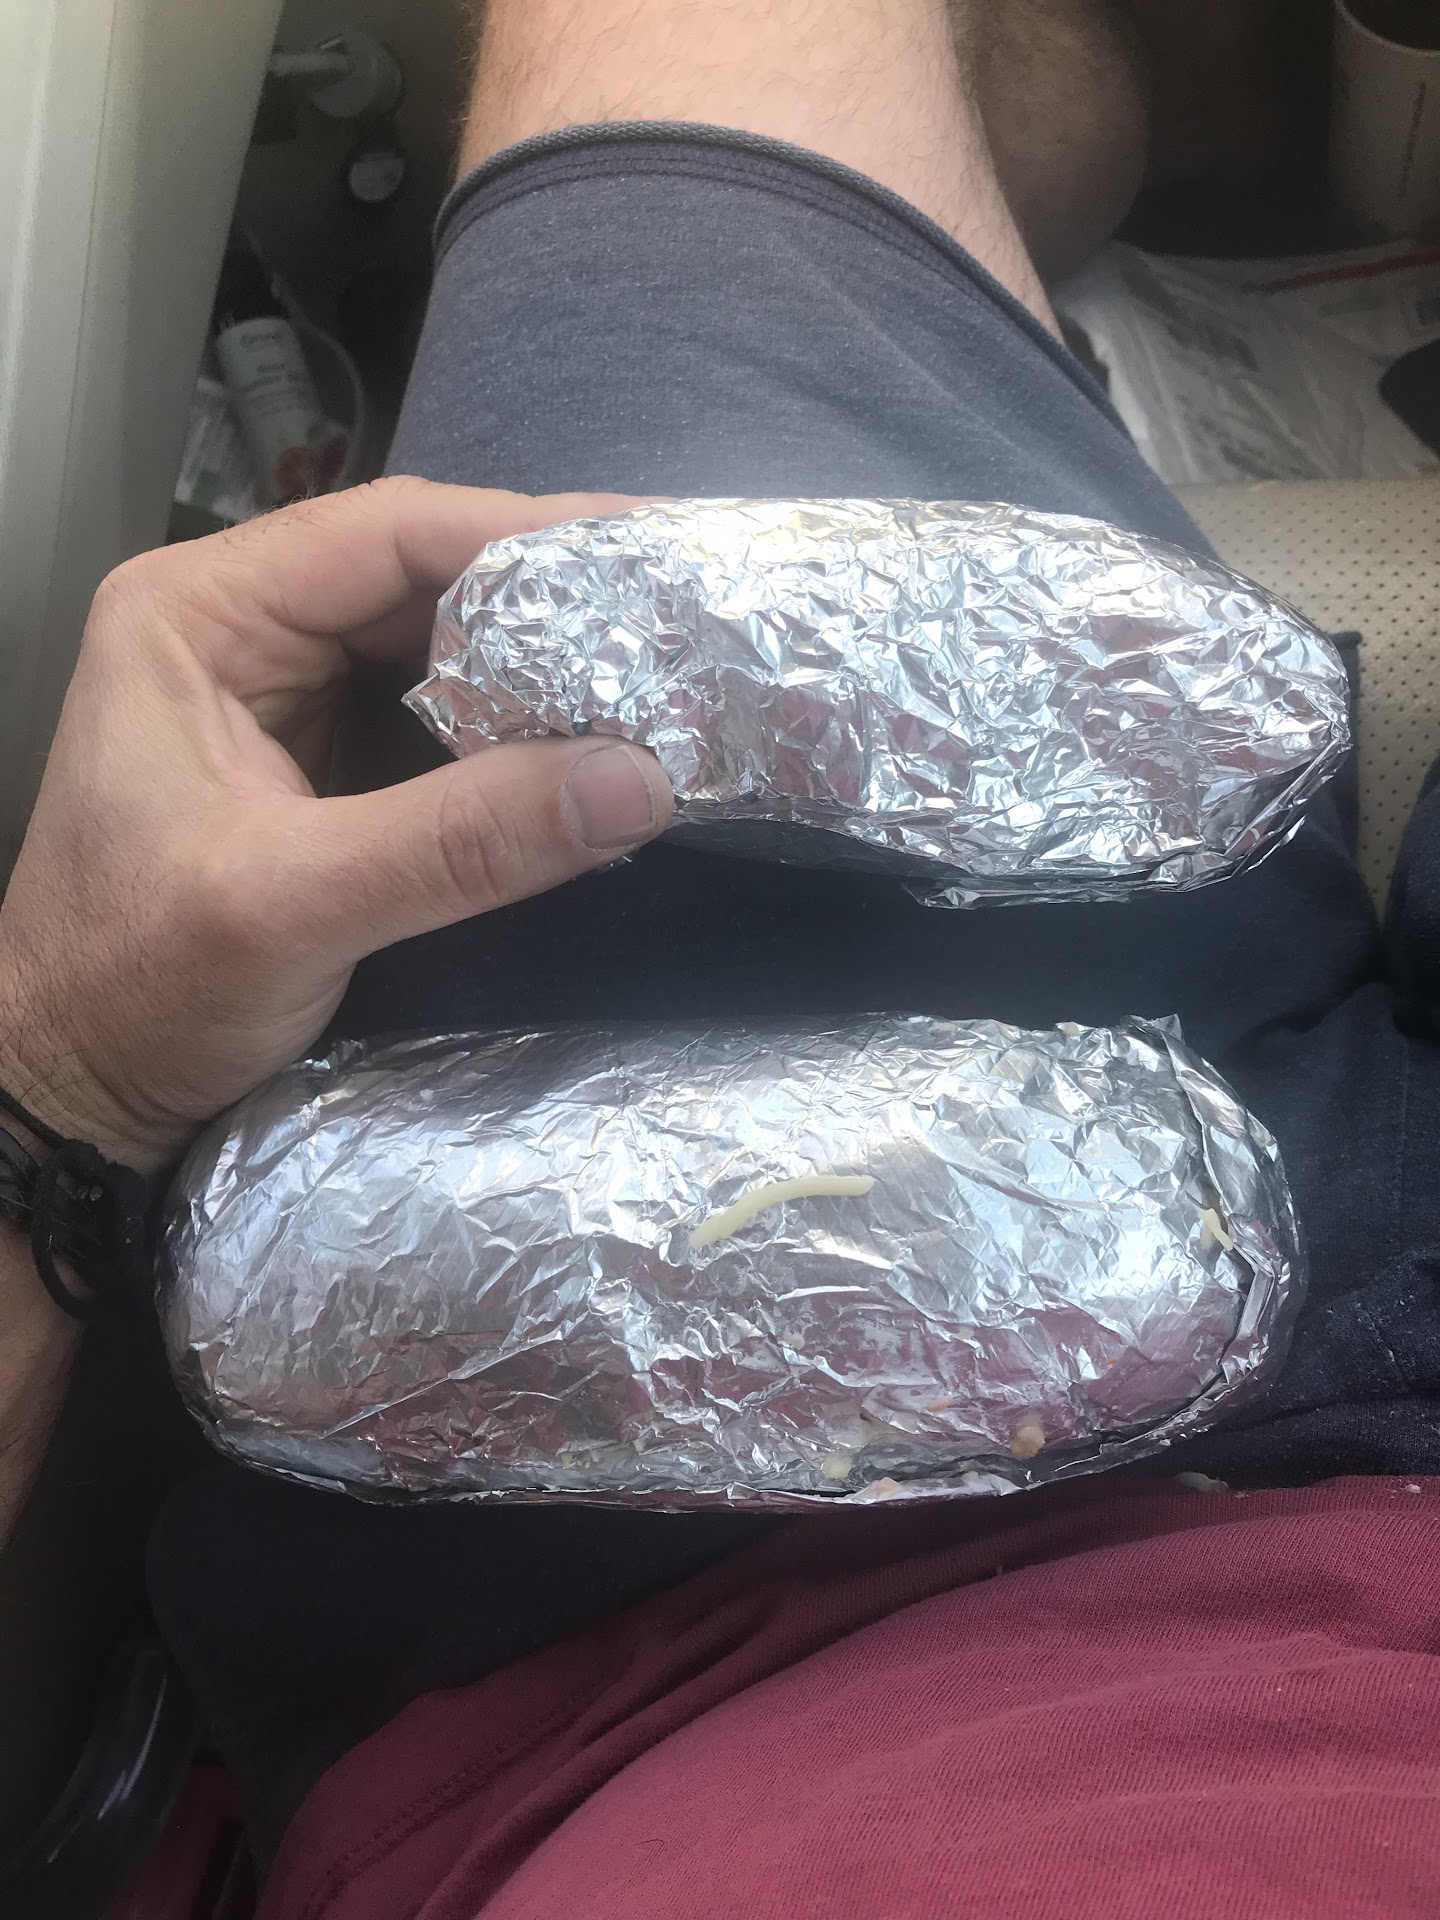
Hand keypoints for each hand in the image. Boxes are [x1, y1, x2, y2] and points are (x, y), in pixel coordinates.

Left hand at [0, 478, 672, 1173]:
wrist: (71, 1090)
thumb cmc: (137, 988)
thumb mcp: (298, 903)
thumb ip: (465, 840)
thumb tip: (642, 782)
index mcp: (199, 614)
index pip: (389, 532)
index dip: (529, 532)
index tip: (651, 550)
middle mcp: (239, 630)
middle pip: (423, 580)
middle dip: (551, 604)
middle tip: (680, 618)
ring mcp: (279, 698)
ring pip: (437, 652)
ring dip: (542, 670)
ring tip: (661, 677)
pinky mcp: (316, 766)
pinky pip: (433, 724)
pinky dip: (512, 738)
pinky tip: (590, 751)